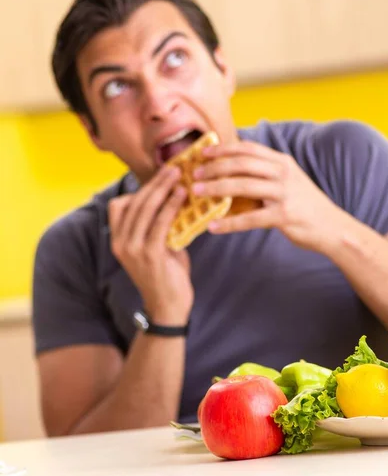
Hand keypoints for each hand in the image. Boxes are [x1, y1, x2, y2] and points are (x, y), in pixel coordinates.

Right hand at [108, 166, 192, 324]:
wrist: (168, 307)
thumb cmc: (167, 274)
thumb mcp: (157, 246)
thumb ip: (158, 225)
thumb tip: (175, 198)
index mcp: (118, 239)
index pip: (120, 205)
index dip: (139, 189)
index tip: (159, 177)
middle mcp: (120, 243)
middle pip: (134, 202)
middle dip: (154, 183)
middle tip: (172, 169)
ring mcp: (132, 249)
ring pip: (145, 209)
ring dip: (162, 189)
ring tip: (178, 176)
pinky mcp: (149, 254)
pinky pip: (159, 223)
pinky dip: (170, 206)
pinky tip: (181, 196)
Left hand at [193, 140, 344, 250]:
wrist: (332, 227)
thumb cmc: (306, 205)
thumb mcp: (289, 181)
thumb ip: (266, 174)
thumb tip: (233, 174)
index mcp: (282, 162)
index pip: (248, 149)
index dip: (224, 149)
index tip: (204, 153)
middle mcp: (283, 173)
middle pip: (242, 164)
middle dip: (215, 167)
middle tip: (195, 174)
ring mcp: (284, 193)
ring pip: (243, 186)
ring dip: (217, 188)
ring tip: (198, 193)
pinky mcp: (284, 215)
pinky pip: (250, 218)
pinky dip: (229, 223)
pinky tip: (214, 226)